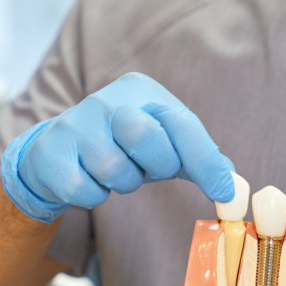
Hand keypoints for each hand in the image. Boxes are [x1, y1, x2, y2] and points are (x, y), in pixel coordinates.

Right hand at [1, 72, 234, 222]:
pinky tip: (88, 180)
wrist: (55, 153)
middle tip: (148, 169)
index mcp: (139, 90)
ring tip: (114, 172)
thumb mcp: (162, 145)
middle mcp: (105, 99)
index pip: (180, 121)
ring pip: (114, 169)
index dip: (204, 160)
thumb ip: (198, 159)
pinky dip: (94, 195)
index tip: (223, 192)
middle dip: (156, 164)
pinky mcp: (52, 154)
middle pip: (145, 135)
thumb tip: (233, 184)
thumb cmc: (120, 148)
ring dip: (122, 183)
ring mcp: (74, 124)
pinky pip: (86, 190)